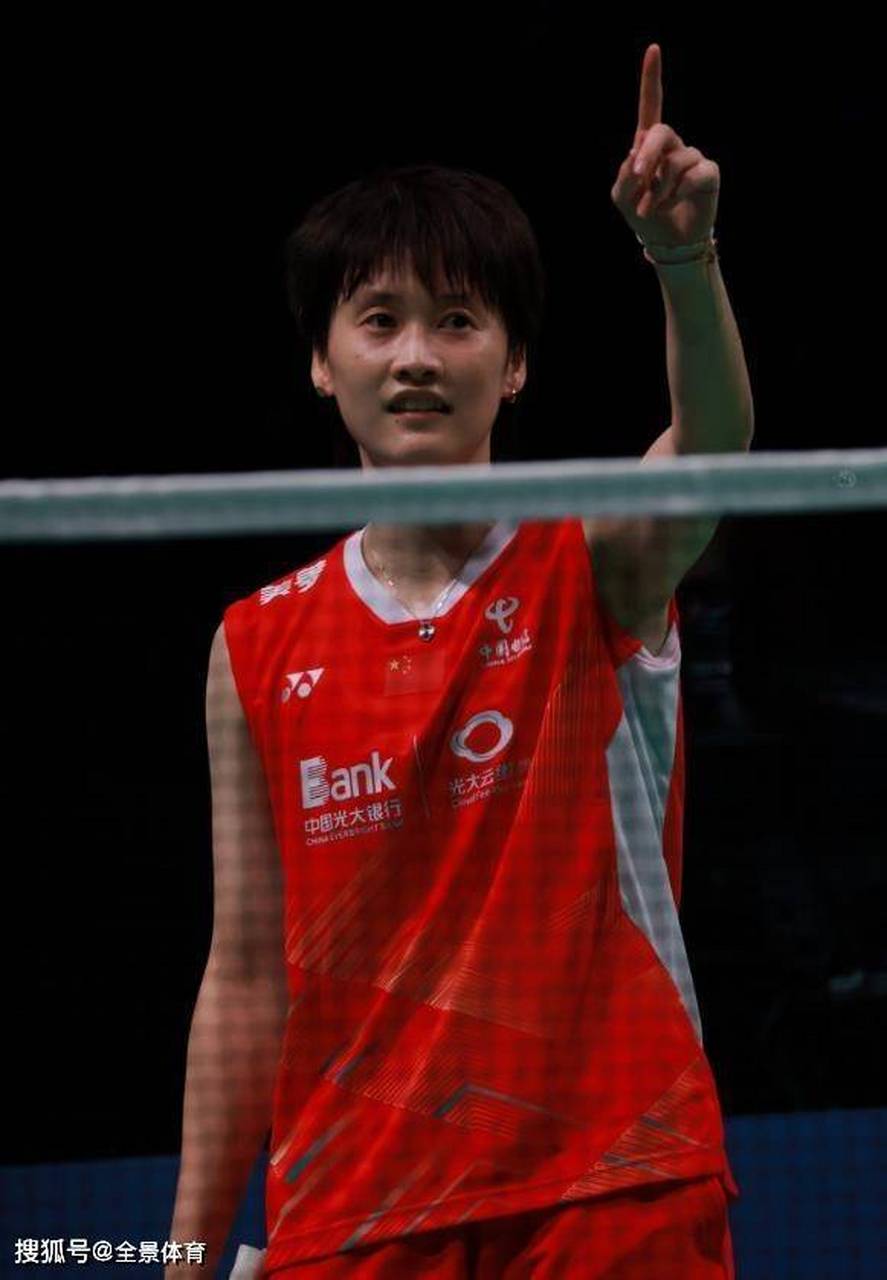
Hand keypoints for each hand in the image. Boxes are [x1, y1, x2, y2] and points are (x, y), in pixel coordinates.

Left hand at [611, 43, 719, 247]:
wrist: (667, 241)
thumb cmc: (643, 215)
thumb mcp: (622, 198)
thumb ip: (625, 177)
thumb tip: (637, 154)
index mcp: (648, 146)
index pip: (651, 107)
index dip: (651, 79)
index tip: (653, 49)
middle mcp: (672, 146)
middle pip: (661, 132)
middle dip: (649, 153)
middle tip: (640, 176)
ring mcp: (691, 157)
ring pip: (675, 161)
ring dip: (659, 189)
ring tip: (654, 206)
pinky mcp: (707, 172)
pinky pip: (693, 175)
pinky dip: (677, 193)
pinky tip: (674, 203)